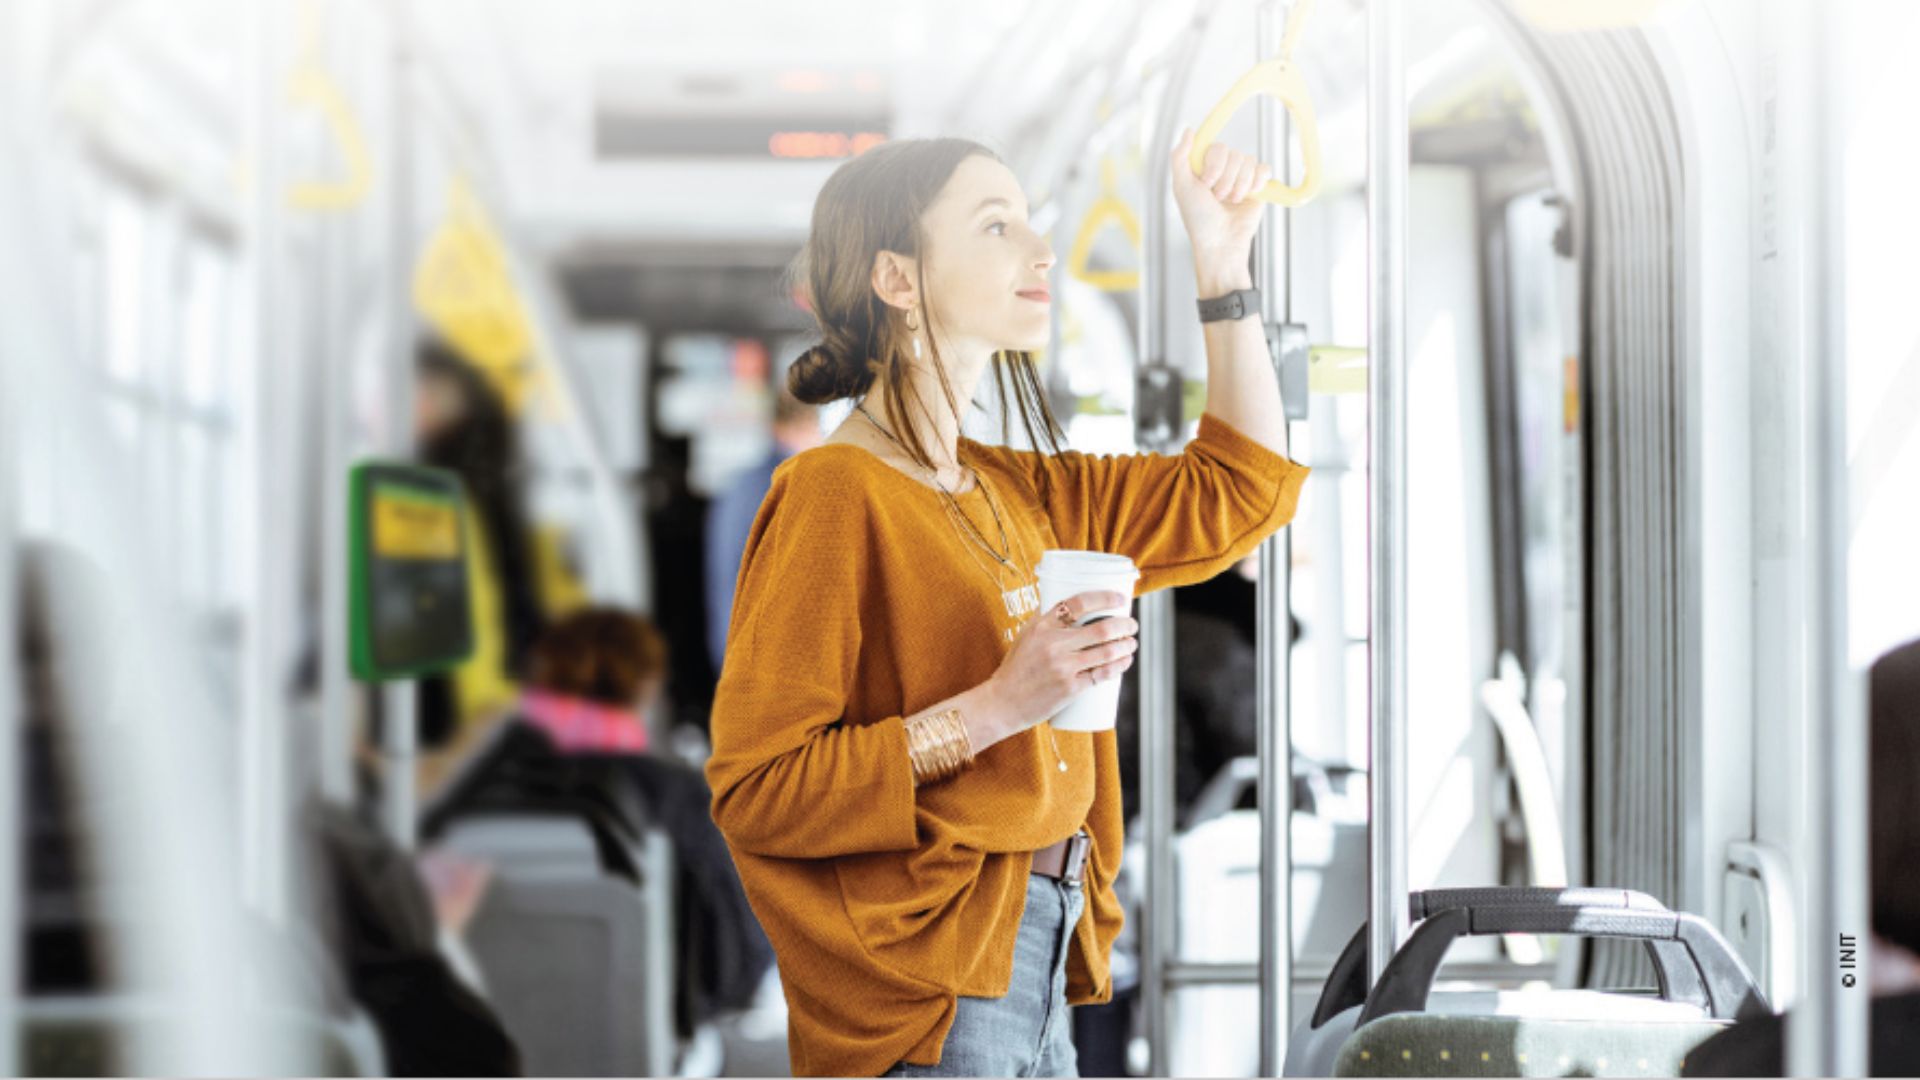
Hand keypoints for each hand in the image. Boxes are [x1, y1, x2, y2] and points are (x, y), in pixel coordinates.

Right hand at [986, 590, 1138, 733]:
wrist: (1003, 702)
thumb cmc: (1015, 668)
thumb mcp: (1026, 636)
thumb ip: (1045, 620)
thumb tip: (1068, 605)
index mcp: (1042, 626)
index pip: (1079, 603)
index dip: (1104, 597)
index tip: (1120, 598)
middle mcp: (1053, 644)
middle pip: (1101, 629)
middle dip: (1125, 625)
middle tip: (1132, 625)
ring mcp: (1063, 667)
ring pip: (1107, 652)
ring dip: (1127, 645)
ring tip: (1132, 643)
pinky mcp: (1070, 688)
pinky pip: (1102, 674)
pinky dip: (1119, 666)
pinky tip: (1125, 661)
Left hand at [1169, 127, 1271, 269]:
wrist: (1220, 242)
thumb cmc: (1198, 219)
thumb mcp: (1181, 186)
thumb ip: (1180, 156)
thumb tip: (1188, 130)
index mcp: (1204, 168)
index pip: (1216, 147)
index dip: (1214, 163)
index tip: (1206, 182)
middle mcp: (1223, 170)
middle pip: (1233, 153)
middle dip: (1225, 179)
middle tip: (1218, 197)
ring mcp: (1241, 178)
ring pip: (1248, 161)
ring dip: (1239, 184)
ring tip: (1231, 201)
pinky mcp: (1258, 187)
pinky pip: (1264, 169)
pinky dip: (1257, 182)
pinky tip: (1249, 195)